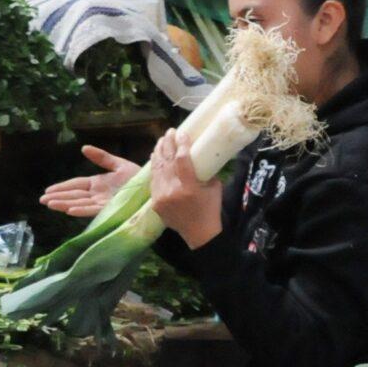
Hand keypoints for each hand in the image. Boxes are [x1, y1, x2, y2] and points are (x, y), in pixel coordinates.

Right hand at [39, 146, 138, 217]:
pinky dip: (81, 210)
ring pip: (80, 204)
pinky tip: (70, 210)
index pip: (76, 185)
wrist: (155, 187)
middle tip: (42, 200)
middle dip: (58, 198)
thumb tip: (84, 148)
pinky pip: (93, 210)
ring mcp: (103, 203)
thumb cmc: (139, 178)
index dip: (62, 188)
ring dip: (64, 204)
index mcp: (98, 184)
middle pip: (74, 196)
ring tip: (51, 205)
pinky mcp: (111, 209)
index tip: (48, 191)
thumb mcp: (119, 164)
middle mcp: (98, 195)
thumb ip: (101, 158)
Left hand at [146, 129, 223, 249]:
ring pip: (157, 169)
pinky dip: (155, 167)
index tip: (183, 133)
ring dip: (158, 152)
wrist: (199, 234)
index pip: (181, 160)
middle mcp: (172, 191)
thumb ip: (206, 170)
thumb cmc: (210, 209)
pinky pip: (154, 180)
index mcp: (189, 188)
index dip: (181, 144)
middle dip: (167, 144)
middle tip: (170, 132)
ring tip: (161, 140)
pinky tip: (155, 157)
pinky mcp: (155, 203)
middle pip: (166, 161)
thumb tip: (201, 153)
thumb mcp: (214, 187)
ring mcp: (161, 198)